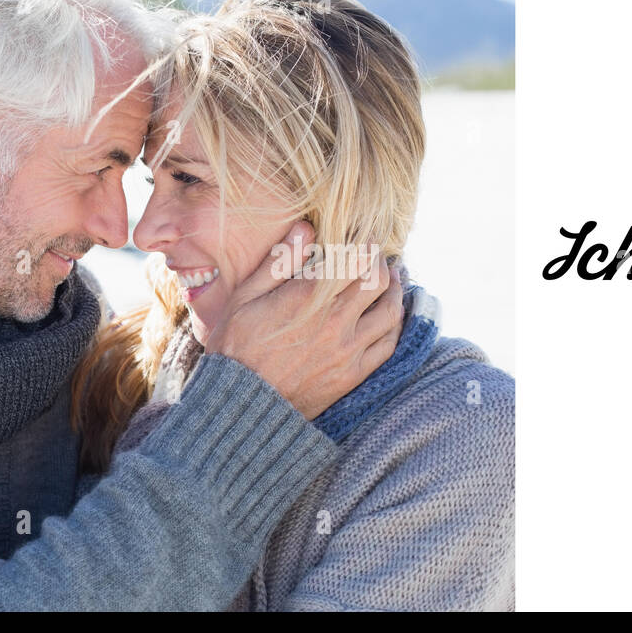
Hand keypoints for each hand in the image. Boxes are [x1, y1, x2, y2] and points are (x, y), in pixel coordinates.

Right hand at [205, 221, 404, 419]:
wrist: (242, 404)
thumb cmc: (235, 347)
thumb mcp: (245, 297)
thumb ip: (279, 261)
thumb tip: (306, 228)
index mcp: (309, 296)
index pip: (357, 258)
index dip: (368, 244)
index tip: (367, 238)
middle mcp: (335, 321)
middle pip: (379, 280)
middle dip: (382, 263)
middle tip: (379, 257)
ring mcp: (348, 350)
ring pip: (391, 311)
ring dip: (396, 291)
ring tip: (393, 280)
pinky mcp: (353, 374)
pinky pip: (388, 344)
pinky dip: (395, 325)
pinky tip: (390, 316)